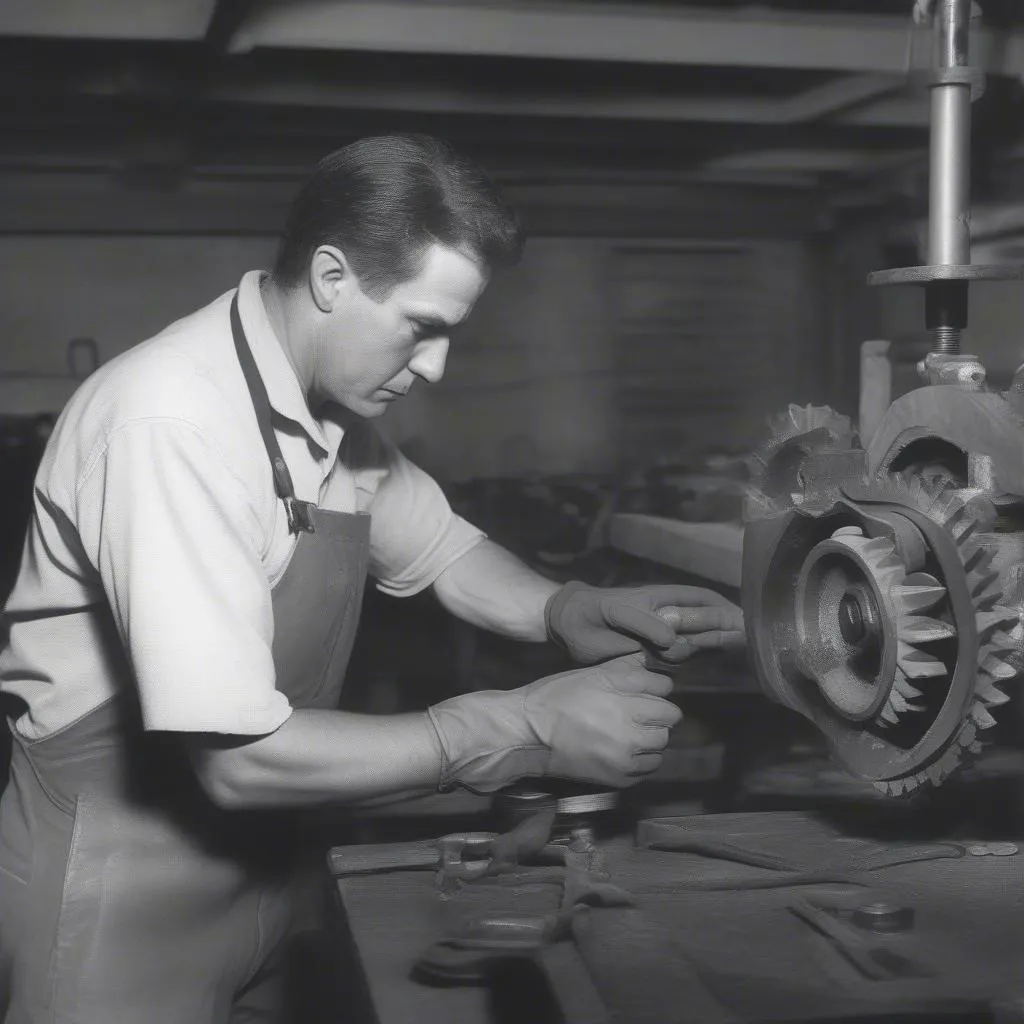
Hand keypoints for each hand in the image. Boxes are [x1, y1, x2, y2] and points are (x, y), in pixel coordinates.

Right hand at [426, 654, 681, 792]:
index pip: (663, 686)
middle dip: (657, 715)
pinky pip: (650, 767)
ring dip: (651, 738)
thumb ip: (623, 669)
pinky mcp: (621, 774)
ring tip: (630, 736)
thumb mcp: (589, 673)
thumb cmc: (555, 697)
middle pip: (670, 716)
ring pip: (662, 742)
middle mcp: (629, 718)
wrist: (528, 735)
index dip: (654, 689)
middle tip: (639, 716)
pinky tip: (623, 753)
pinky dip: (641, 760)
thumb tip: (648, 664)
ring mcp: (627, 750)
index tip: (643, 695)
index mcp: (620, 687)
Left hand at [545, 582, 744, 664]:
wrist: (566, 625)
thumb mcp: (614, 614)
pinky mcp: (651, 653)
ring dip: (716, 641)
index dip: (723, 609)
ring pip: (697, 640)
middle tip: (750, 634)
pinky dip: (697, 654)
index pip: (701, 602)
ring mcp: (661, 636)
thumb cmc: (590, 613)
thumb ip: (644, 623)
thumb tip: (673, 636)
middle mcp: (667, 617)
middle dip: (727, 626)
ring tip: (740, 642)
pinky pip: (681, 654)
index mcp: (662, 601)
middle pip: (706, 621)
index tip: (744, 618)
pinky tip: (714, 655)